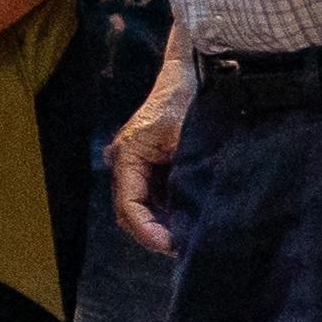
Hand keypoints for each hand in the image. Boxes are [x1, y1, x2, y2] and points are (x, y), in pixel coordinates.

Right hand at [110, 59, 190, 255]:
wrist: (195, 72)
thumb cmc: (190, 104)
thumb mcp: (189, 144)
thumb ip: (186, 182)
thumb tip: (193, 223)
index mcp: (128, 155)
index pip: (128, 206)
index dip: (147, 231)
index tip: (171, 246)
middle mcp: (125, 161)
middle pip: (130, 210)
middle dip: (153, 233)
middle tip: (182, 249)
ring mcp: (136, 162)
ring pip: (140, 205)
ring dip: (160, 224)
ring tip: (186, 239)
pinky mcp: (150, 162)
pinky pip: (152, 195)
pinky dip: (167, 211)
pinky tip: (187, 220)